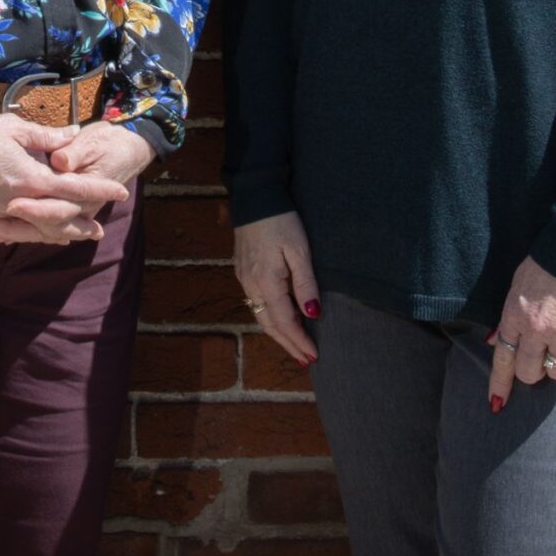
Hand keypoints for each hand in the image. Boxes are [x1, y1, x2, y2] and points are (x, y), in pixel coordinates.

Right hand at [0, 116, 127, 247]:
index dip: (101, 190)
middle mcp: (20, 202)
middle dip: (81, 224)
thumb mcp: (14, 128)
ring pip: (37, 229)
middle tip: (100, 229)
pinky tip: (35, 232)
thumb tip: (73, 135)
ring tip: (73, 237)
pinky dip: (30, 232)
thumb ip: (46, 136)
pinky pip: (14, 228)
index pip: (76, 189)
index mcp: (32, 179)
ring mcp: (0, 212)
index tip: (122, 192)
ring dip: (58, 234)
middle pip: (60, 220)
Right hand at [232, 212, 319, 366]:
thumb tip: (313, 314)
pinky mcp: (242, 270)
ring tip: (294, 346)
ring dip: (278, 333)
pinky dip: (269, 317)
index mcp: (266, 282)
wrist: (255, 196)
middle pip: (269, 324)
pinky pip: (255, 302)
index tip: (313, 356)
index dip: (299, 341)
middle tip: (305, 360)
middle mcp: (251, 285)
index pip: (284, 322)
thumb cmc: (281, 220)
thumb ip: (306, 283)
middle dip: (288, 344)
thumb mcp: (299, 250)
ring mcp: (244, 278)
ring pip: (260, 315)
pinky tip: (278, 318)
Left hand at [487, 257, 555, 412]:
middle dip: (531, 371)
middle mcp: (538, 331)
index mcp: (515, 317)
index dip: (499, 384)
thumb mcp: (516, 286)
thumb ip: (509, 318)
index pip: (503, 360)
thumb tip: (496, 343)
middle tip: (538, 360)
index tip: (496, 404)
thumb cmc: (544, 265)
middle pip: (530, 373)